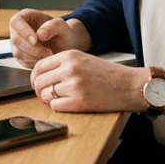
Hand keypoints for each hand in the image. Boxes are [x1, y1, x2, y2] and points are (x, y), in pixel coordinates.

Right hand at [9, 9, 79, 68]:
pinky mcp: (22, 56)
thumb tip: (40, 34)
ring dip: (35, 56)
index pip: (16, 21)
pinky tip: (45, 58)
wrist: (65, 47)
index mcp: (26, 16)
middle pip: (15, 40)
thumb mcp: (63, 27)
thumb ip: (54, 26)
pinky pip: (23, 62)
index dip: (23, 31)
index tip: (36, 41)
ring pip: (18, 53)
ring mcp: (19, 44)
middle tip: (48, 52)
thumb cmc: (63, 33)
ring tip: (50, 54)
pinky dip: (35, 62)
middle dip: (32, 48)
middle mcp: (19, 30)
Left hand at [30, 50, 144, 112]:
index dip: (35, 77)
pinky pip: (55, 106)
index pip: (39, 66)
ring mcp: (74, 85)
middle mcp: (70, 69)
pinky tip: (66, 104)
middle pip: (39, 81)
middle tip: (44, 94)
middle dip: (38, 90)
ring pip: (46, 95)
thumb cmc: (108, 74)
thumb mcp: (84, 59)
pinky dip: (57, 107)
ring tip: (58, 99)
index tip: (37, 83)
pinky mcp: (79, 101)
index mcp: (70, 56)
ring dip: (48, 100)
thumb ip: (63, 64)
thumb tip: (42, 75)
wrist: (129, 85)